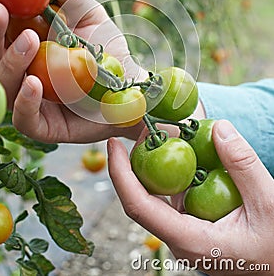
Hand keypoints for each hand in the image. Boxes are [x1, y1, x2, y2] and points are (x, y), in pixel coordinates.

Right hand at [0, 0, 144, 142]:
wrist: (131, 89)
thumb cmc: (108, 51)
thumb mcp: (89, 14)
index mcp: (23, 44)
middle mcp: (19, 71)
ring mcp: (28, 100)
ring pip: (2, 85)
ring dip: (10, 61)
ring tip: (28, 40)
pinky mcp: (43, 126)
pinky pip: (23, 118)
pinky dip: (24, 101)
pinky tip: (33, 83)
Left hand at [108, 120, 273, 274]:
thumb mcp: (268, 202)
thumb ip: (243, 164)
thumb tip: (219, 127)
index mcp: (190, 241)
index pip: (138, 206)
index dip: (120, 174)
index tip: (112, 145)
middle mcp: (181, 240)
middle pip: (141, 199)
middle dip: (134, 163)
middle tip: (141, 129)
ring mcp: (187, 235)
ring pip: (157, 198)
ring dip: (154, 167)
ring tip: (158, 136)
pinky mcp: (195, 228)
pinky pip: (175, 199)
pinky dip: (173, 174)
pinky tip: (182, 155)